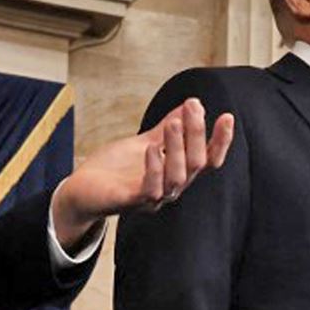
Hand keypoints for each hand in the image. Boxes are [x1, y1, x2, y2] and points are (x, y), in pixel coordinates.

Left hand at [50, 98, 234, 247]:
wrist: (82, 191)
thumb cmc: (114, 170)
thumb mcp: (143, 143)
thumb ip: (165, 129)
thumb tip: (188, 106)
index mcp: (177, 173)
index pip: (209, 159)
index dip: (220, 141)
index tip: (226, 116)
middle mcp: (171, 188)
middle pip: (196, 164)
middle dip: (196, 134)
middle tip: (192, 107)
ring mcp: (153, 198)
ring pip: (178, 177)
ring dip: (177, 148)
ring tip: (173, 123)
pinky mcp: (131, 203)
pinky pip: (150, 190)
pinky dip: (153, 168)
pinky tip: (150, 148)